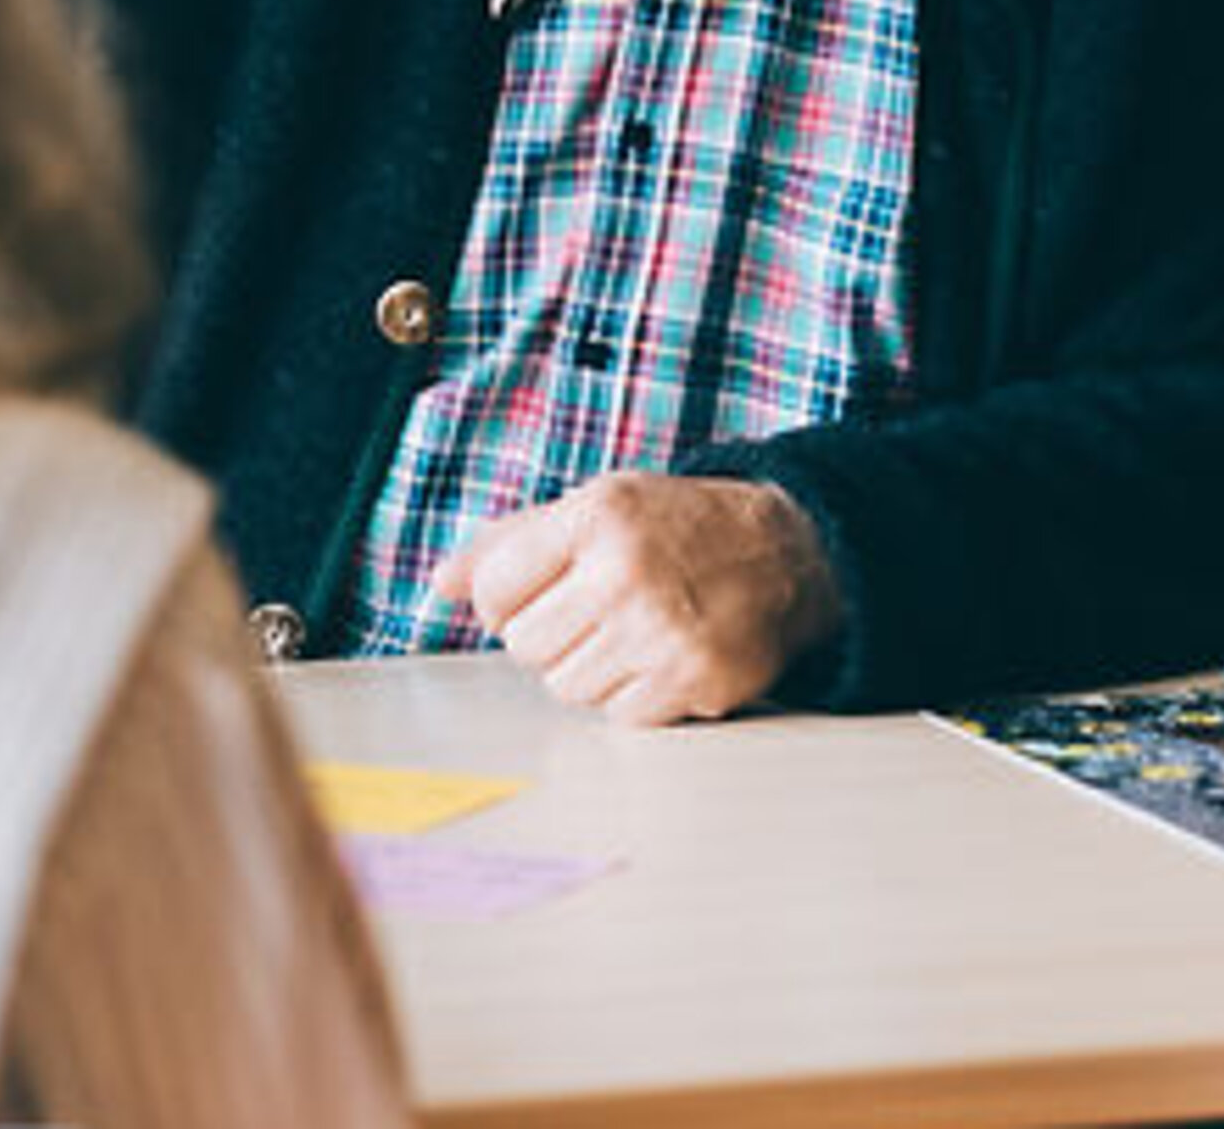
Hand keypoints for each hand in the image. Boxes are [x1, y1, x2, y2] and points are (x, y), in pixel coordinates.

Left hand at [430, 472, 842, 726]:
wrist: (784, 551)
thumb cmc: (674, 526)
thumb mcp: (594, 506)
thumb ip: (511, 542)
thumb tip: (440, 584)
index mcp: (594, 517)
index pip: (494, 589)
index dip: (504, 599)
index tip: (534, 592)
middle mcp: (625, 573)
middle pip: (525, 647)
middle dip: (548, 636)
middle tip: (589, 612)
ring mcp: (662, 632)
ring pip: (566, 688)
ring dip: (587, 669)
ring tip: (626, 632)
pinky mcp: (696, 682)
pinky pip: (618, 717)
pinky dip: (631, 696)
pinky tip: (656, 658)